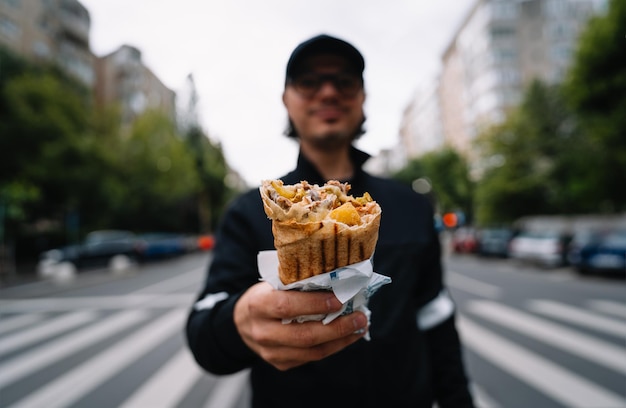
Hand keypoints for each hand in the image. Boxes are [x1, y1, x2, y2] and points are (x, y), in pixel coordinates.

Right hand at [234, 281, 367, 370]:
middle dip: (337, 328)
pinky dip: (333, 347)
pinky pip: (311, 358)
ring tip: (360, 327)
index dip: (314, 304)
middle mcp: (261, 332)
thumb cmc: (265, 295)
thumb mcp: (273, 283)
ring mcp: (270, 352)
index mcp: (258, 305)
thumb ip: (297, 282)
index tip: (339, 299)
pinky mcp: (280, 364)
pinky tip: (346, 336)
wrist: (242, 322)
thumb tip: (337, 277)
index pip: (287, 306)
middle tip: (360, 317)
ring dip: (341, 340)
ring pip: (312, 352)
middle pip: (303, 335)